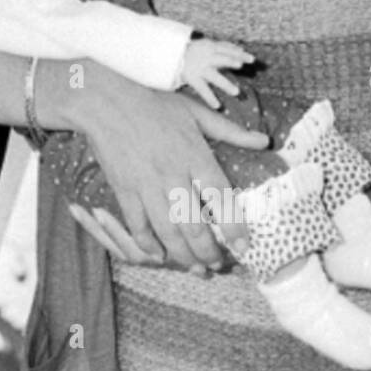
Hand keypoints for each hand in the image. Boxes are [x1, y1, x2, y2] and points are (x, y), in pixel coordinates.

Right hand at [52, 64, 264, 269]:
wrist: (106, 102)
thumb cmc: (153, 104)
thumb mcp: (195, 112)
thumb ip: (230, 131)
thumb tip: (264, 142)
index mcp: (194, 155)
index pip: (221, 198)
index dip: (235, 227)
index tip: (244, 247)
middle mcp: (172, 174)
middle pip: (194, 225)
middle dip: (208, 252)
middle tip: (218, 265)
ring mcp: (146, 185)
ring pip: (167, 231)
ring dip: (183, 255)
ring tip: (195, 268)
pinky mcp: (124, 190)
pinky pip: (137, 226)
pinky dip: (148, 245)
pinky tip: (158, 255)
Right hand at [180, 37, 253, 108]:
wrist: (172, 57)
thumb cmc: (194, 51)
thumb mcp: (207, 45)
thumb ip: (224, 47)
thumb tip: (240, 49)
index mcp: (210, 47)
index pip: (227, 50)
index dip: (239, 54)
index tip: (252, 60)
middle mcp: (205, 58)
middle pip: (220, 59)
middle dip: (230, 62)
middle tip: (240, 65)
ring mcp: (199, 69)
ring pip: (214, 77)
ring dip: (225, 84)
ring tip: (236, 92)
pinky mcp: (193, 79)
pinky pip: (203, 90)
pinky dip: (210, 98)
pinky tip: (218, 106)